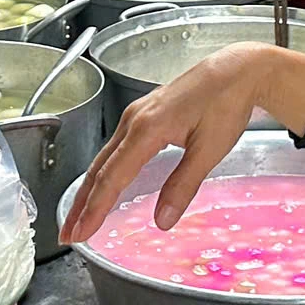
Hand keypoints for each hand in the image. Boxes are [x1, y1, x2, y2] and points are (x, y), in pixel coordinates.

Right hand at [63, 43, 304, 242]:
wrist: (236, 70)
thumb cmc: (225, 104)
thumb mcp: (209, 150)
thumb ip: (183, 185)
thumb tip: (162, 222)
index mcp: (146, 129)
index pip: (112, 178)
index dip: (95, 209)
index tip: (80, 233)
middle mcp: (133, 121)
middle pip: (99, 169)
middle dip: (81, 204)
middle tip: (68, 234)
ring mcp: (136, 115)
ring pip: (104, 158)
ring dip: (89, 189)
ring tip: (79, 216)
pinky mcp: (143, 114)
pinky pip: (115, 148)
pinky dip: (103, 172)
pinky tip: (104, 184)